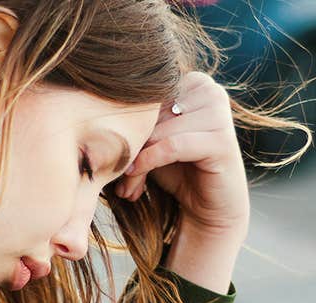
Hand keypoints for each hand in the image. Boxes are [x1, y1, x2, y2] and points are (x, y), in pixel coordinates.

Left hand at [114, 71, 249, 238]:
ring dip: (138, 159)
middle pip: (153, 111)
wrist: (208, 208)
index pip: (147, 96)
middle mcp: (211, 90)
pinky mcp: (222, 141)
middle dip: (133, 144)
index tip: (112, 153)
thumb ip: (135, 116)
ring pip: (160, 130)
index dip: (128, 124)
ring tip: (128, 185)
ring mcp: (220, 114)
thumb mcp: (151, 138)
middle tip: (119, 176)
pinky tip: (135, 177)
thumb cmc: (176, 170)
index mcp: (194, 81)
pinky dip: (149, 161)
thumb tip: (93, 99)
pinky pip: (173, 146)